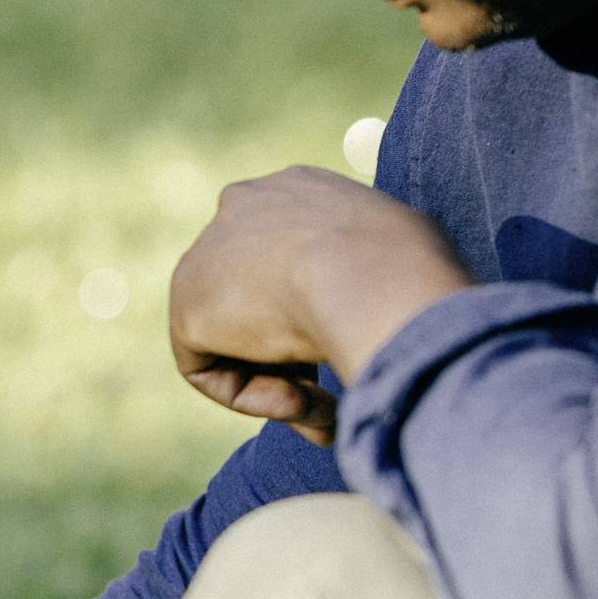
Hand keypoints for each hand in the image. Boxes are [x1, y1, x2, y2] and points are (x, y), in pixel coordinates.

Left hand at [168, 166, 470, 442]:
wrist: (372, 275)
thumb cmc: (409, 267)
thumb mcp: (407, 255)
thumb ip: (378, 276)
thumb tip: (386, 309)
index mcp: (300, 188)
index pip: (293, 257)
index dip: (320, 312)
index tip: (350, 342)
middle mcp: (245, 206)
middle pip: (258, 300)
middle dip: (292, 358)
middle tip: (333, 401)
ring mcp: (208, 252)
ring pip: (238, 340)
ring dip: (281, 383)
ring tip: (326, 410)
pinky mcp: (187, 302)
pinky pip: (211, 371)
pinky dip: (251, 396)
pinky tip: (295, 399)